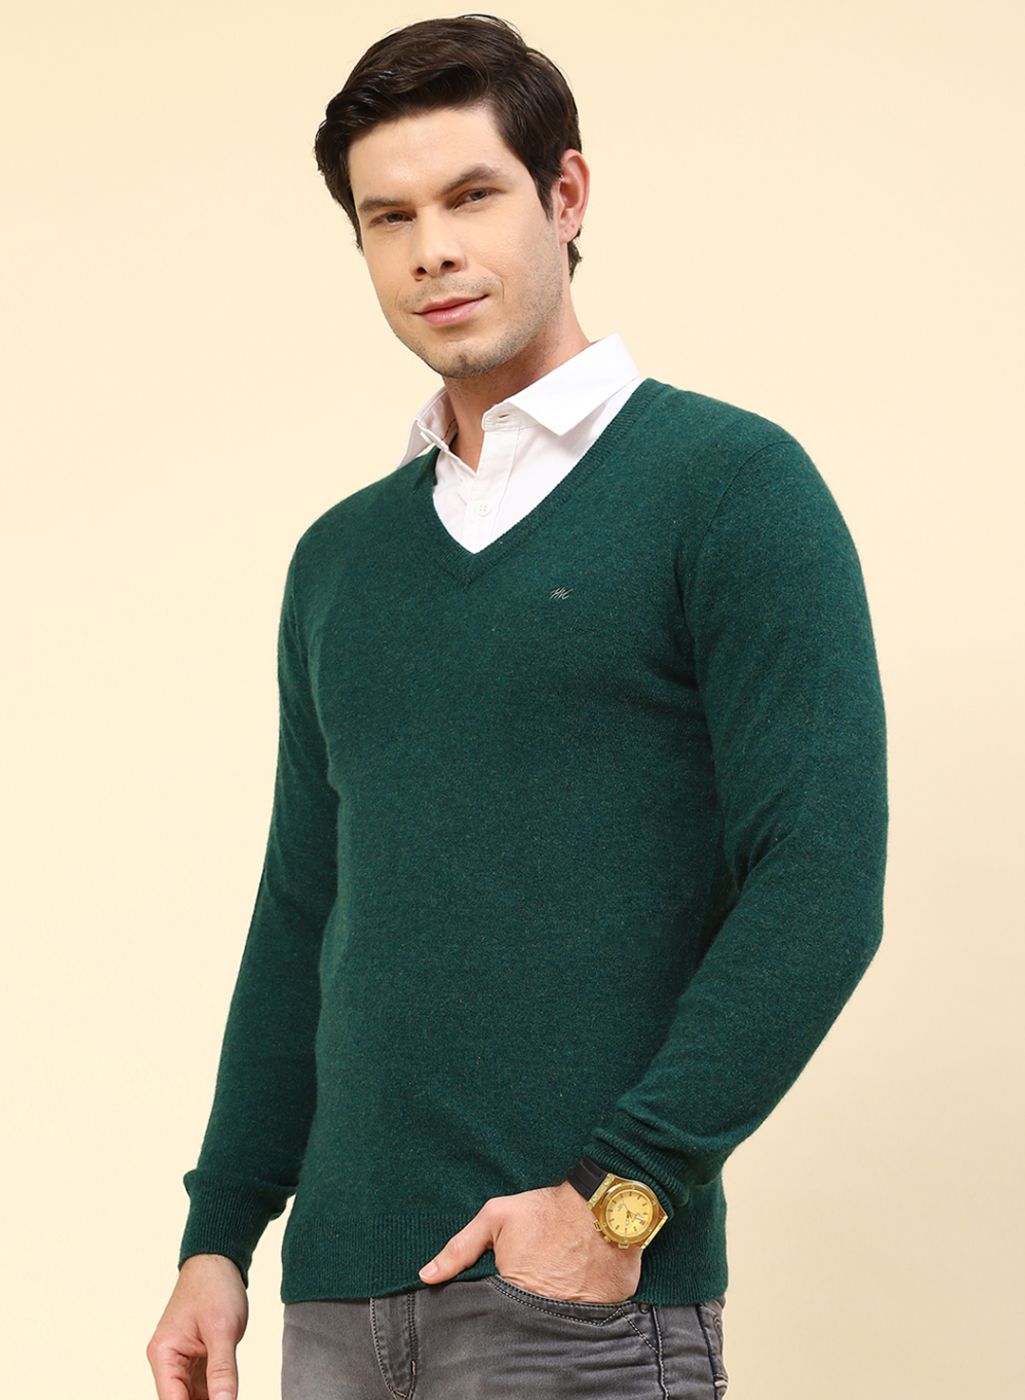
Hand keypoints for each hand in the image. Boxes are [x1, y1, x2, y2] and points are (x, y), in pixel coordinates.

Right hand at [146, 1254, 247, 1399]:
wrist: (218, 1261)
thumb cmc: (215, 1287)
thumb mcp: (223, 1330)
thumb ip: (222, 1371)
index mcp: (164, 1354)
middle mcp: (168, 1361)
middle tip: (227, 1399)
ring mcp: (182, 1361)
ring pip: (194, 1397)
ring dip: (211, 1399)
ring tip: (228, 1395)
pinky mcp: (197, 1359)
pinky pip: (204, 1386)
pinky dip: (216, 1393)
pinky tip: (228, 1395)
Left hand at [418, 1182, 641, 1303]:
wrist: (608, 1202)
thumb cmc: (549, 1209)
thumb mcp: (497, 1217)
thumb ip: (460, 1248)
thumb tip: (426, 1276)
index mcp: (516, 1292)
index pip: (497, 1314)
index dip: (499, 1301)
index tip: (506, 1283)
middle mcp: (546, 1311)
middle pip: (526, 1322)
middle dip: (523, 1309)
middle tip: (533, 1282)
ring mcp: (578, 1315)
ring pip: (557, 1324)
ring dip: (554, 1309)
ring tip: (558, 1282)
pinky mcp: (608, 1311)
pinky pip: (591, 1320)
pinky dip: (585, 1307)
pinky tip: (584, 1285)